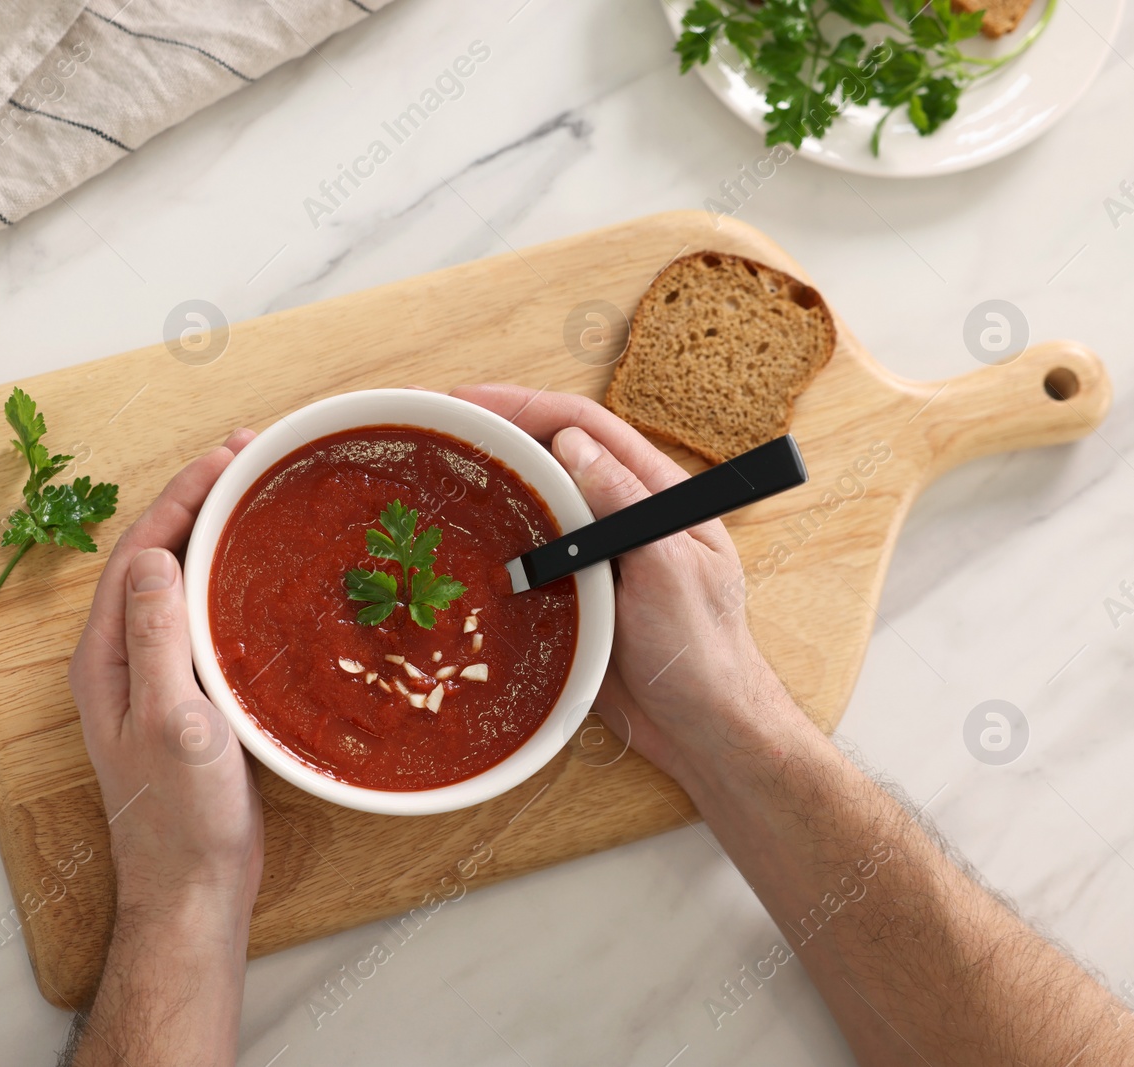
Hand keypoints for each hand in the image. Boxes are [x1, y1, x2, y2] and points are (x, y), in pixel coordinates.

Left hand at [68, 429, 263, 935]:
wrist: (192, 886)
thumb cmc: (178, 815)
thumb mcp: (170, 719)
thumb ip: (157, 637)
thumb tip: (160, 555)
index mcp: (106, 656)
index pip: (139, 551)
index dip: (182, 496)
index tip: (229, 455)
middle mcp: (123, 657)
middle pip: (156, 555)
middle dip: (200, 500)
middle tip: (254, 459)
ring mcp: (155, 676)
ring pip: (182, 582)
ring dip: (215, 534)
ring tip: (261, 496)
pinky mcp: (189, 696)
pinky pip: (205, 617)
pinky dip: (231, 579)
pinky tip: (265, 573)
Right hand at [450, 385, 808, 784]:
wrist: (701, 731)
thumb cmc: (702, 650)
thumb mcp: (670, 569)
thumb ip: (626, 504)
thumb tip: (571, 443)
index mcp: (655, 493)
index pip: (585, 427)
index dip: (527, 406)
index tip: (470, 401)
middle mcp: (621, 515)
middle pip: (551, 456)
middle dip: (496, 436)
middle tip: (435, 430)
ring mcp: (594, 557)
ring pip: (533, 504)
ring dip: (487, 486)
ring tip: (431, 475)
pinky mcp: (572, 597)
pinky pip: (525, 558)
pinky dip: (489, 544)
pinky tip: (453, 545)